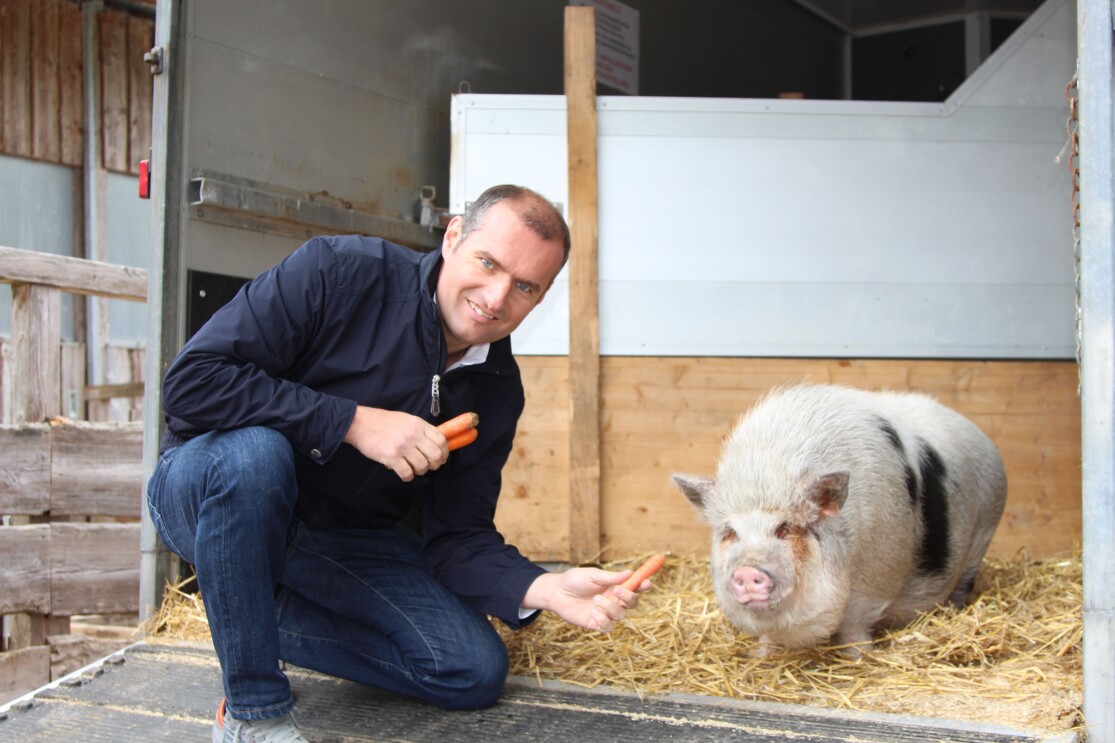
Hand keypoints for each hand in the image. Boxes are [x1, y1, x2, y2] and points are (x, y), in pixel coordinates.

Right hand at [343, 406, 447, 480]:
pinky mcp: (391, 457)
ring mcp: (402, 446)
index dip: (445, 451)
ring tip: (414, 469)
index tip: (442, 457)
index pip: (441, 439)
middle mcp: (413, 435)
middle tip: (430, 466)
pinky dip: (408, 477)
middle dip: (436, 464)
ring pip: (422, 466)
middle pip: (435, 455)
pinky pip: (407, 473)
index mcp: (418, 424)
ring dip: (421, 471)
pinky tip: (405, 474)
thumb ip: (420, 430)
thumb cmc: (383, 422)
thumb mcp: (406, 419)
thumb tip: (434, 444)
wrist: (361, 424)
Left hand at [522, 566, 642, 632]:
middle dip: (628, 597)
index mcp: (615, 586)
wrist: (556, 593)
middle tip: (616, 591)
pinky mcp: (597, 624)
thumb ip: (610, 577)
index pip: (634, 587)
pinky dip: (602, 619)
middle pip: (633, 603)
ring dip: (610, 607)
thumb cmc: (574, 580)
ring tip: (595, 600)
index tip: (647, 582)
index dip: (643, 585)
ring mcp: (606, 613)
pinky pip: (608, 626)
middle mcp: (614, 600)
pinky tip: (592, 612)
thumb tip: (630, 572)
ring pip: (621, 615)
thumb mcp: (592, 575)